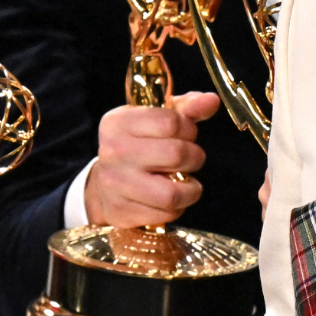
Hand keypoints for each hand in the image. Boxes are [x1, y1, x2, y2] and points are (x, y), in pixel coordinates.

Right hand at [82, 92, 217, 227]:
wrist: (104, 184)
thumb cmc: (137, 146)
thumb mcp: (155, 120)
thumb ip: (186, 108)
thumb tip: (212, 101)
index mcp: (119, 122)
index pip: (171, 122)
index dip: (189, 129)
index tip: (187, 134)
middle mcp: (114, 152)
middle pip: (176, 154)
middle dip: (194, 157)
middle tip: (191, 159)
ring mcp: (115, 184)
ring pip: (172, 193)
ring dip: (190, 189)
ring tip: (186, 181)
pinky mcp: (121, 211)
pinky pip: (166, 214)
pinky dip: (177, 208)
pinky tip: (170, 198)